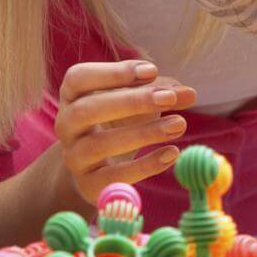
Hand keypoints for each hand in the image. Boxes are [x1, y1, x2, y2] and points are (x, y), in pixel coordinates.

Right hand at [55, 60, 196, 204]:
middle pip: (87, 109)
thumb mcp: (139, 101)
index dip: (113, 73)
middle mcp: (66, 124)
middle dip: (132, 101)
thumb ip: (163, 92)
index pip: (78, 78)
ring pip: (99, 144)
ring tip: (179, 124)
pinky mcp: (88, 184)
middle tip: (170, 98)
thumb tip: (189, 94)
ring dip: (143, 133)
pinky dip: (145, 165)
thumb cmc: (120, 120)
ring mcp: (73, 156)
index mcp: (73, 95)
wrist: (97, 167)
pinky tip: (172, 153)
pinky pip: (113, 177)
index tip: (152, 71)